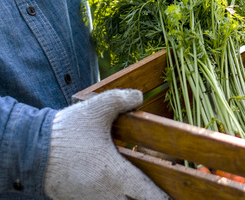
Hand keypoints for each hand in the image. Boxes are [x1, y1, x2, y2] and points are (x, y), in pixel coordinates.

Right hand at [44, 89, 168, 199]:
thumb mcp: (97, 108)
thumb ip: (122, 99)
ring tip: (137, 184)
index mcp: (114, 174)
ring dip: (128, 195)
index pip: (146, 194)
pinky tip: (117, 182)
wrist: (30, 150)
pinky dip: (114, 195)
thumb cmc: (66, 132)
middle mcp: (104, 193)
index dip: (162, 197)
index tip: (173, 198)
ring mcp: (90, 199)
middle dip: (148, 196)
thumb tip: (140, 96)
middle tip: (159, 189)